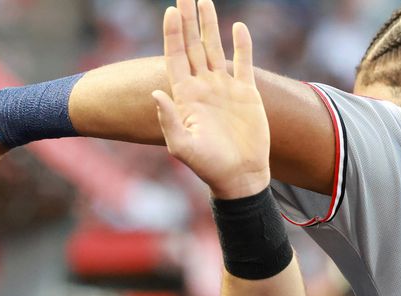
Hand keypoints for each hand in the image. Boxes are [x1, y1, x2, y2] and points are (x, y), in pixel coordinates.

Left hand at [152, 0, 269, 199]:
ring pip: (215, 48)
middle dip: (189, 20)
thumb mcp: (182, 146)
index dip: (173, 34)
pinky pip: (244, 62)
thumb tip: (154, 93)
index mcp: (185, 96)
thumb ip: (169, 120)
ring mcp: (224, 87)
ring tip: (205, 1)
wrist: (238, 175)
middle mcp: (202, 86)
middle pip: (193, 45)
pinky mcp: (246, 92)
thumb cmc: (207, 165)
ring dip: (210, 25)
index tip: (170, 11)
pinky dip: (242, 44)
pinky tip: (238, 26)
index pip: (175, 57)